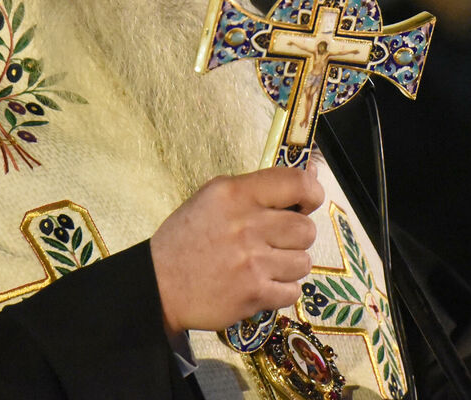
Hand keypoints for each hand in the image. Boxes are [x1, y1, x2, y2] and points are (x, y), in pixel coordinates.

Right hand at [150, 165, 324, 335]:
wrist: (159, 284)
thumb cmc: (188, 237)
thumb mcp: (214, 197)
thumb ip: (259, 187)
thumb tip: (312, 175)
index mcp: (235, 193)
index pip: (298, 183)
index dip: (312, 193)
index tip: (305, 204)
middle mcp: (247, 225)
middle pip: (306, 229)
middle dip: (296, 237)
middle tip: (273, 241)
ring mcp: (252, 262)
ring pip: (303, 262)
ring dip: (287, 265)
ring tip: (263, 264)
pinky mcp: (254, 294)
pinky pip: (293, 291)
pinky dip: (280, 290)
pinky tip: (259, 283)